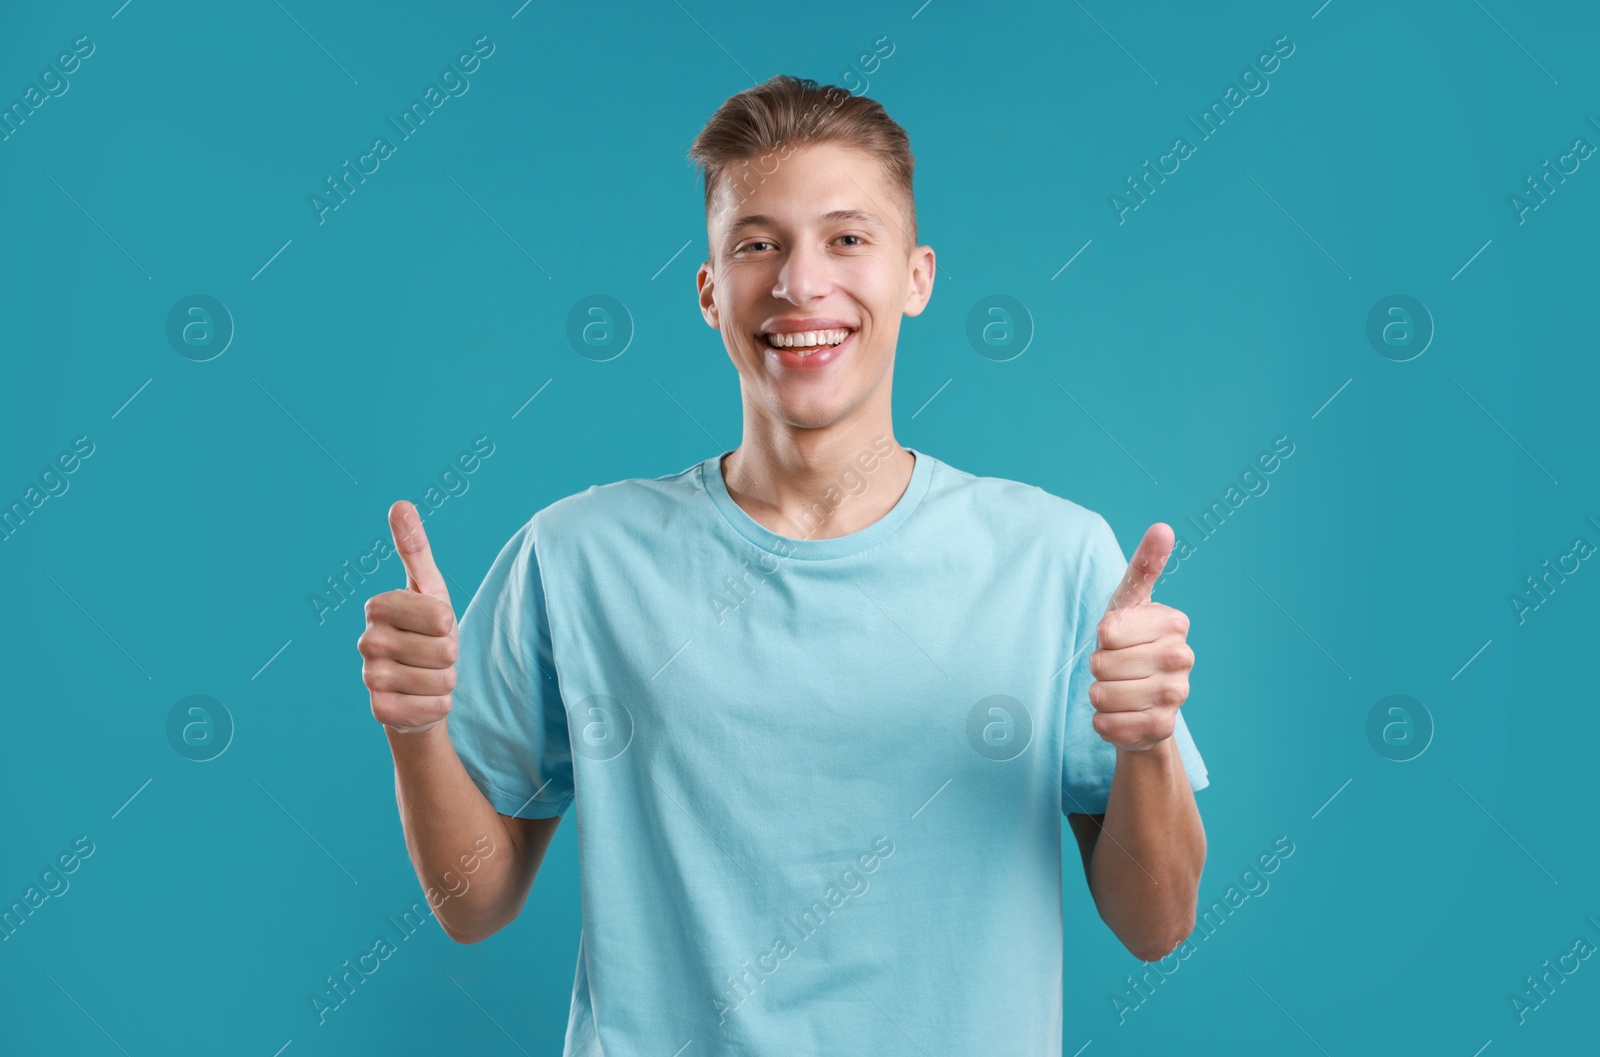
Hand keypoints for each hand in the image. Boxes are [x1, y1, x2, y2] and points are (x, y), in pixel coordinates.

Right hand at [358, 500, 458, 734]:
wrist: (416, 687)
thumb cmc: (426, 632)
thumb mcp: (428, 589)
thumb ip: (415, 549)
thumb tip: (400, 504)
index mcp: (378, 607)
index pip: (440, 616)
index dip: (448, 624)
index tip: (433, 626)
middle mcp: (367, 641)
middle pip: (444, 650)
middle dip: (450, 655)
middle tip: (432, 654)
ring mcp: (370, 678)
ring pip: (441, 680)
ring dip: (447, 681)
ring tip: (428, 675)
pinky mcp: (381, 711)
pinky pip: (434, 708)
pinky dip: (439, 705)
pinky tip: (422, 699)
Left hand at [1088, 522, 1193, 752]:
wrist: (1138, 701)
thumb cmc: (1128, 644)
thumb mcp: (1129, 603)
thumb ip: (1144, 566)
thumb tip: (1163, 527)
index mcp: (1174, 623)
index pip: (1108, 630)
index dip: (1102, 636)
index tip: (1118, 638)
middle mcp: (1183, 659)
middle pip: (1102, 664)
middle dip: (1098, 667)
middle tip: (1116, 667)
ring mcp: (1178, 696)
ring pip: (1103, 695)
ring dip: (1098, 695)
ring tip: (1117, 690)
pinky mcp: (1163, 729)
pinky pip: (1108, 724)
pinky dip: (1102, 722)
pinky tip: (1119, 715)